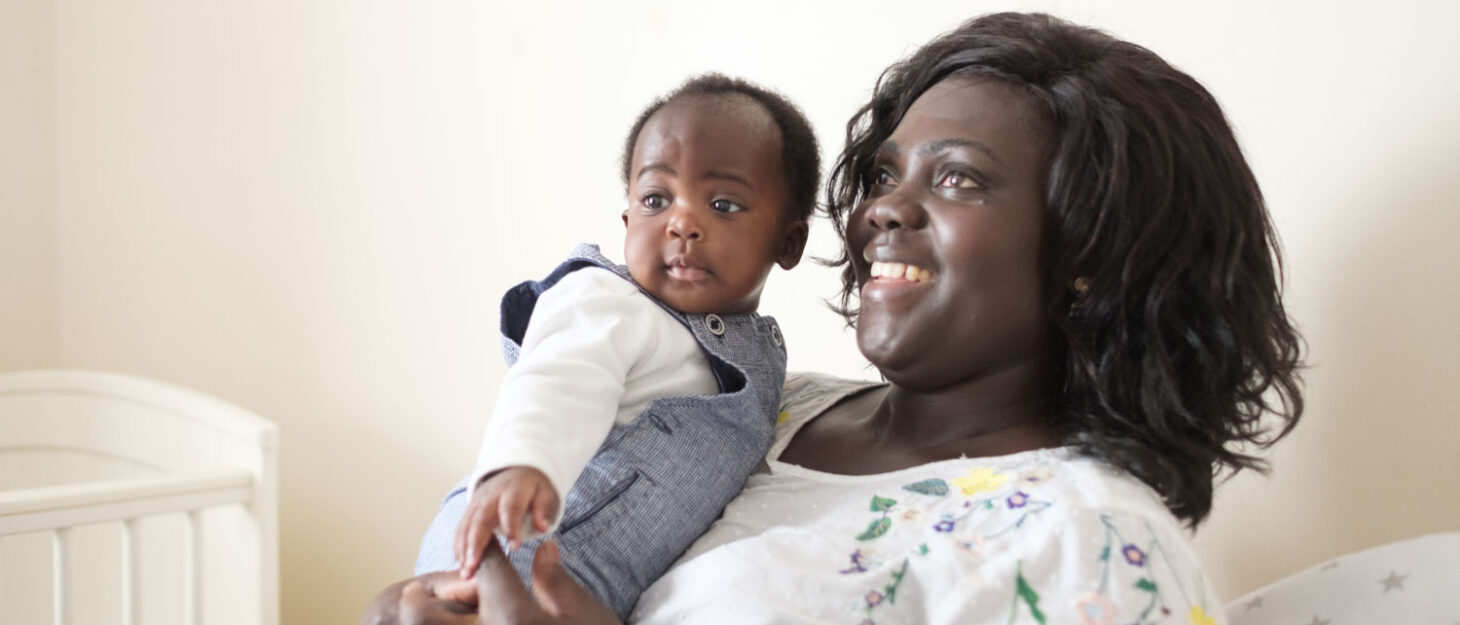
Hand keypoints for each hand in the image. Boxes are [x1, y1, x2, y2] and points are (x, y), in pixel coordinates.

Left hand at [380, 540, 620, 624]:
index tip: (486, 543)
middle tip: (414, 592)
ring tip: (422, 613)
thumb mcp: (581, 610)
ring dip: (425, 623)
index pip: (487, 570)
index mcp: (512, 616)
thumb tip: (543, 550)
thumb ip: (553, 579)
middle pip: (424, 616)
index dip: (486, 549)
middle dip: (417, 602)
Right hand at [455, 467, 559, 577]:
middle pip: (480, 520)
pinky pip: (460, 530)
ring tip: (465, 572)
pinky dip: (458, 547)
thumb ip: (543, 509)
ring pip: (466, 527)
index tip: (514, 547)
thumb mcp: (544, 492)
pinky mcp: (469, 512)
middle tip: (473, 566)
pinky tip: (460, 565)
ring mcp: (476, 505)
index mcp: (512, 491)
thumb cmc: (531, 487)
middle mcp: (490, 498)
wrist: (513, 472)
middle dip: (474, 544)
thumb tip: (543, 527)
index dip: (511, 528)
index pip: (510, 509)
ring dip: (463, 550)